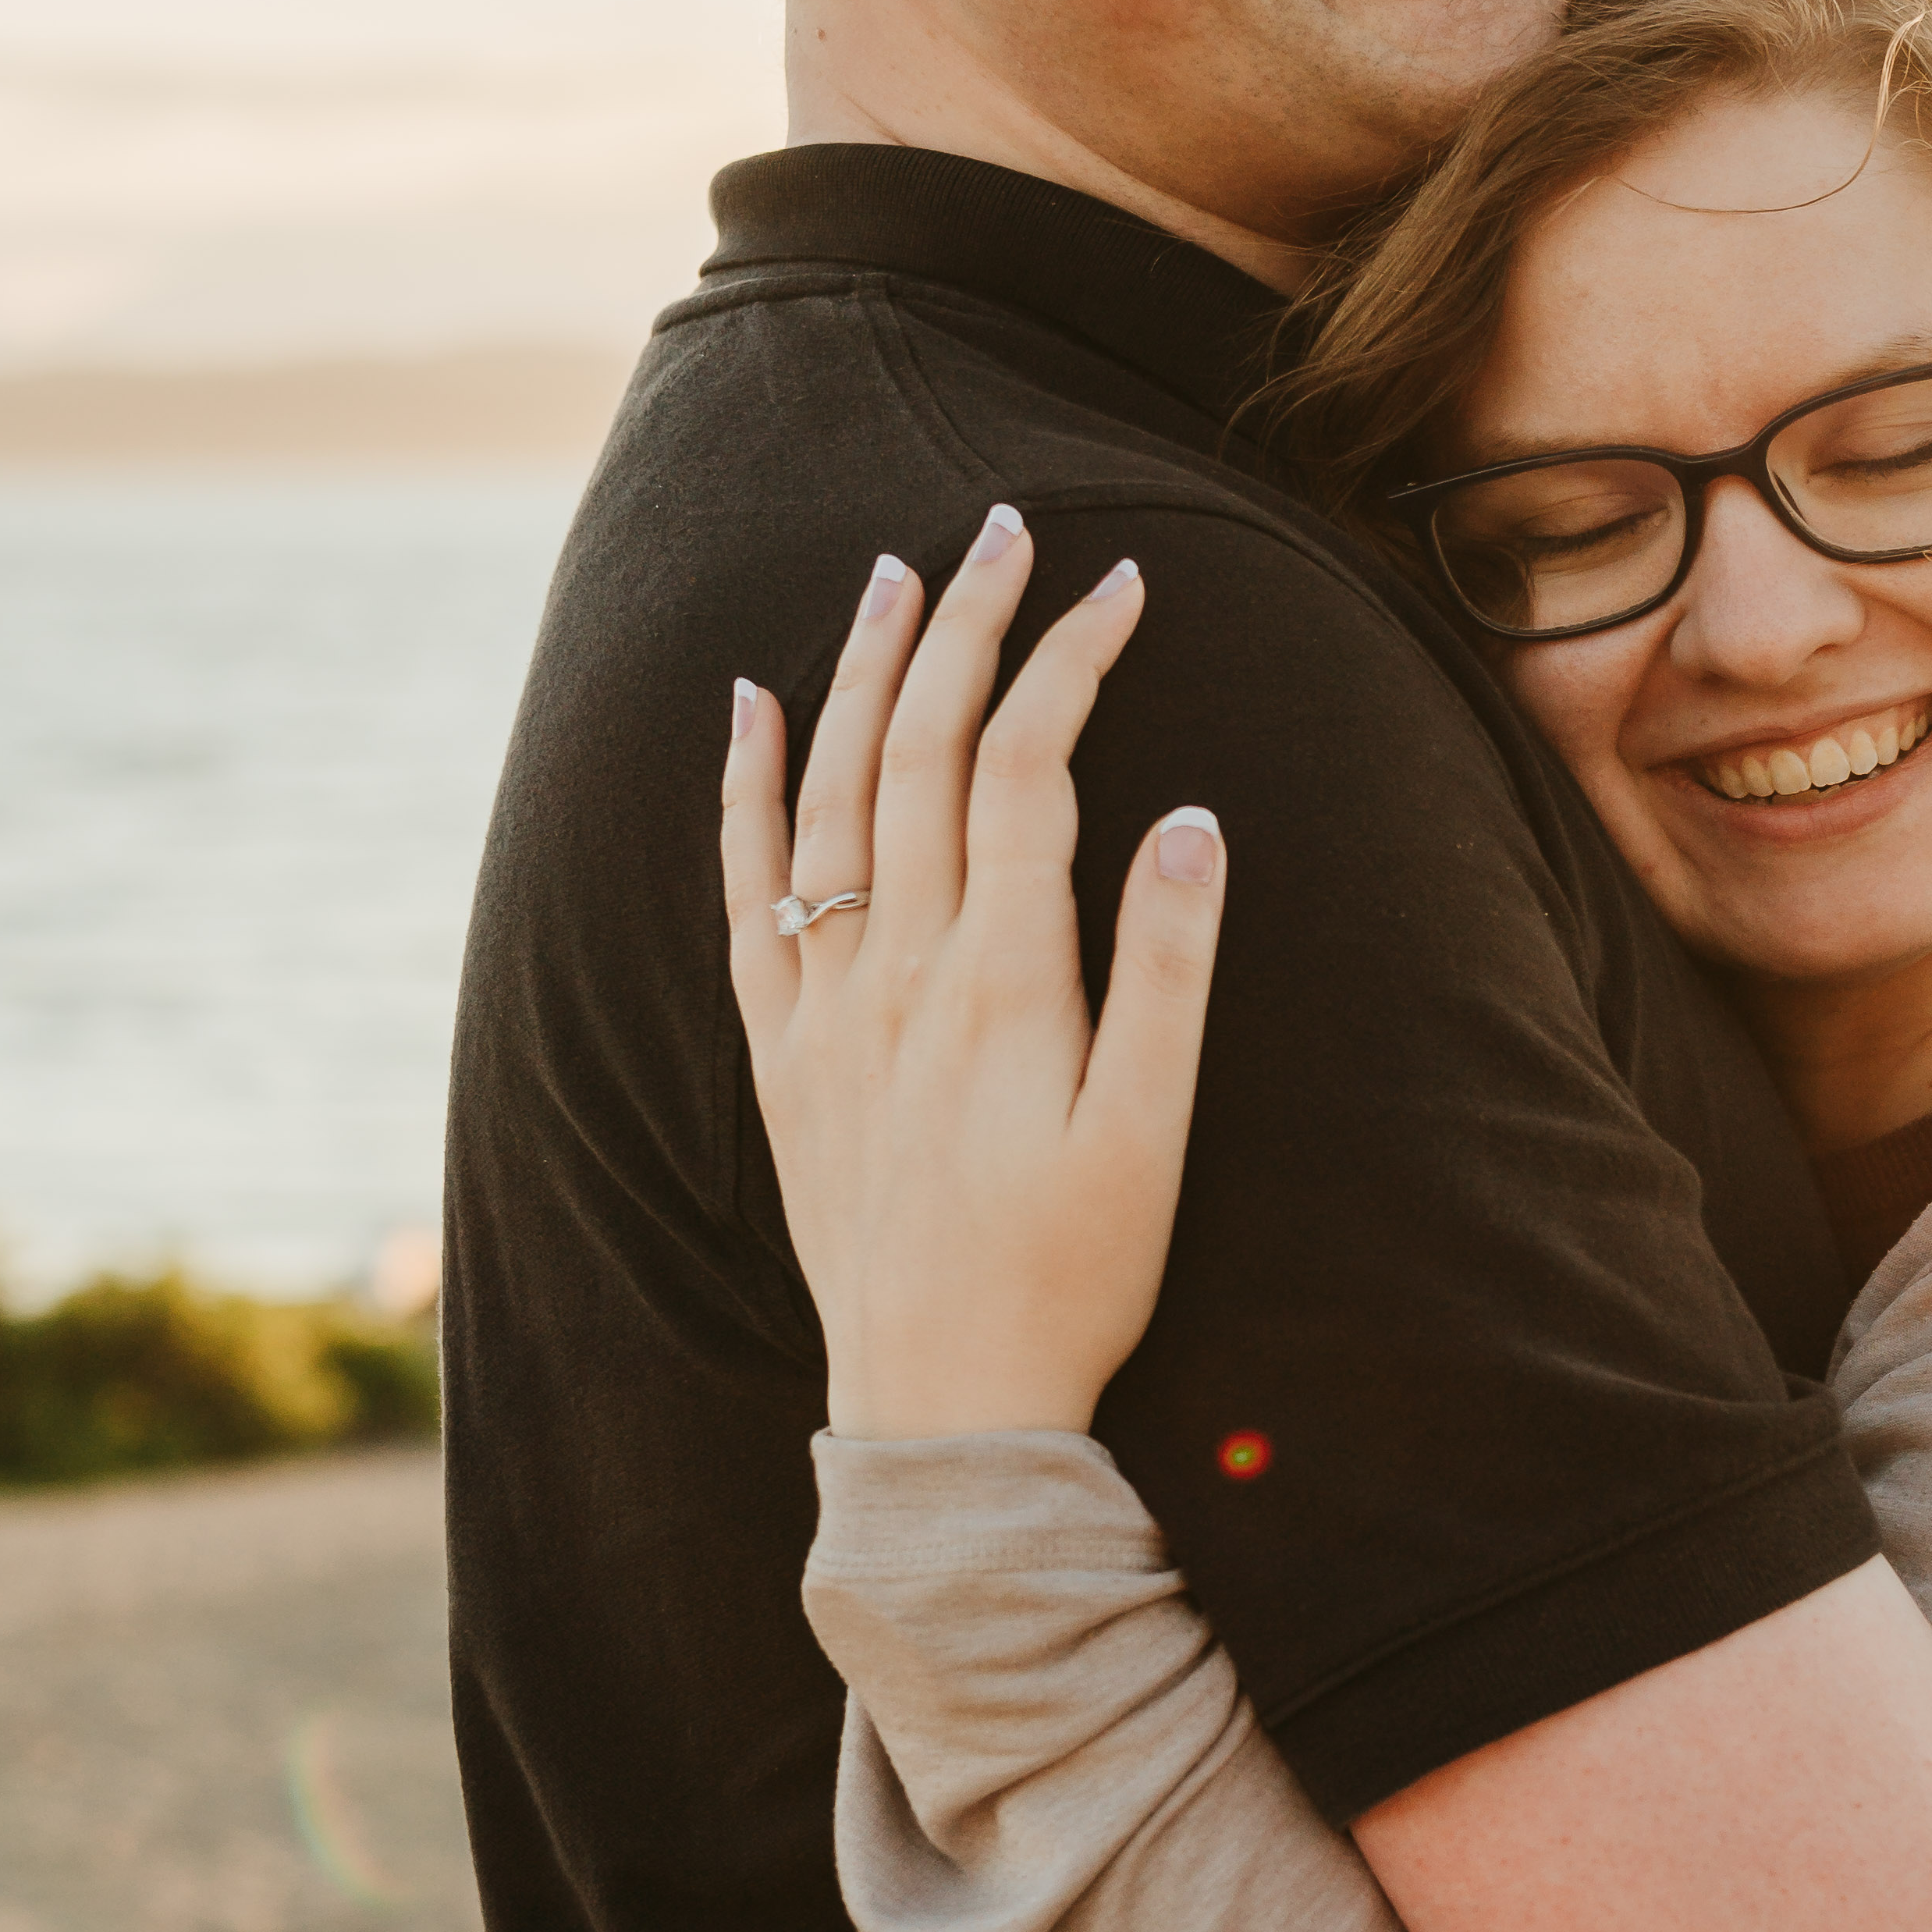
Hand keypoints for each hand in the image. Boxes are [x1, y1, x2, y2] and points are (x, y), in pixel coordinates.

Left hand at [719, 512, 1227, 1436]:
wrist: (939, 1406)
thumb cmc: (1070, 1281)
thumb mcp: (1152, 1138)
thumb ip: (1168, 974)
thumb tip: (1190, 819)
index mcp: (1002, 983)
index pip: (1028, 770)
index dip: (1070, 662)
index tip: (1120, 583)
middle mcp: (898, 975)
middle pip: (921, 751)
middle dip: (964, 625)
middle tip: (1003, 525)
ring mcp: (825, 1009)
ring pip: (830, 797)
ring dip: (859, 672)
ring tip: (891, 574)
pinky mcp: (781, 1055)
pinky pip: (743, 893)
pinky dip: (741, 790)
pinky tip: (747, 706)